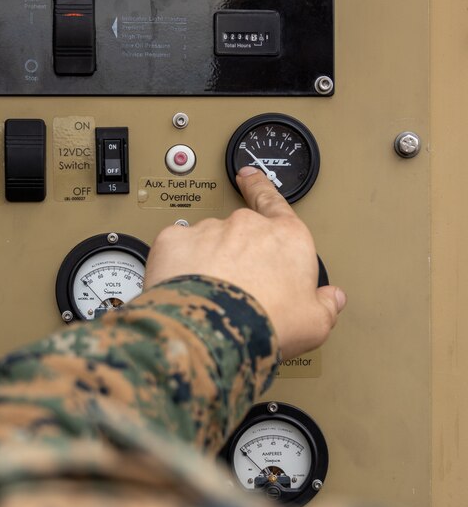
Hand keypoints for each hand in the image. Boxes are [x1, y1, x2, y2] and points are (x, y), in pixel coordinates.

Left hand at [144, 167, 345, 358]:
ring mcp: (209, 230)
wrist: (215, 330)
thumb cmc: (266, 322)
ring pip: (206, 241)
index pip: (275, 202)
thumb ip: (325, 304)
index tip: (251, 177)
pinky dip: (178, 264)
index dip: (262, 188)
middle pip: (240, 231)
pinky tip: (183, 285)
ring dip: (206, 260)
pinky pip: (176, 249)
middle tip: (234, 286)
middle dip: (236, 253)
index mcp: (286, 237)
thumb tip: (332, 298)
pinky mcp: (175, 241)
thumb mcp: (314, 322)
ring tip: (209, 294)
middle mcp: (247, 226)